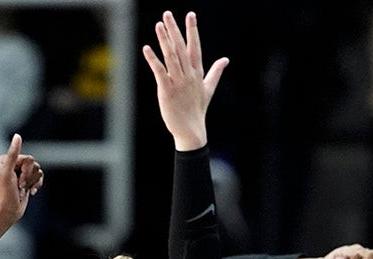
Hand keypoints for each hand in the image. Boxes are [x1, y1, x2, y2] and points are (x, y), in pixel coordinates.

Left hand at [0, 134, 43, 224]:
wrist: (7, 212)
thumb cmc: (4, 194)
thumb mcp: (7, 172)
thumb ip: (13, 154)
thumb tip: (17, 136)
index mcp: (7, 159)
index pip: (28, 159)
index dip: (26, 171)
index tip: (16, 181)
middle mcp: (14, 164)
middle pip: (34, 164)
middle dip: (29, 177)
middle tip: (19, 186)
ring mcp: (21, 173)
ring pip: (38, 171)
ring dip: (32, 183)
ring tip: (22, 190)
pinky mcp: (27, 181)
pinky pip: (40, 177)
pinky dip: (37, 185)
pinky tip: (31, 192)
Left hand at [142, 11, 227, 150]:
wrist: (191, 130)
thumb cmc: (198, 109)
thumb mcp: (209, 88)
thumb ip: (216, 71)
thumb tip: (226, 59)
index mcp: (197, 72)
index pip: (195, 47)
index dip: (192, 30)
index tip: (190, 15)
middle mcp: (188, 74)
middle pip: (181, 48)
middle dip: (175, 30)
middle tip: (168, 14)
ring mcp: (178, 82)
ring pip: (171, 56)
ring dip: (164, 40)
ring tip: (159, 25)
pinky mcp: (167, 90)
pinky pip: (159, 72)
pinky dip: (153, 60)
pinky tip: (147, 48)